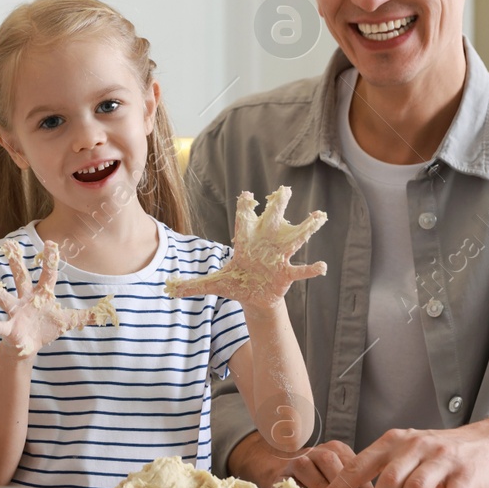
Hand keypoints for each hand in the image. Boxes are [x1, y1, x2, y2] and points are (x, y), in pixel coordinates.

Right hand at [0, 239, 116, 357]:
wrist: (28, 346)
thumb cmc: (45, 329)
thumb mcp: (67, 322)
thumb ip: (85, 316)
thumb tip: (106, 312)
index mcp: (41, 295)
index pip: (48, 274)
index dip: (50, 260)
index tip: (51, 242)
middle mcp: (25, 298)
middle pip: (20, 277)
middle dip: (15, 261)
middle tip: (9, 244)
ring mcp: (15, 311)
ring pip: (3, 296)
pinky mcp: (8, 328)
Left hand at [165, 187, 327, 309]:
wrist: (255, 297)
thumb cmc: (238, 282)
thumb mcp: (214, 284)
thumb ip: (192, 286)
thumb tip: (167, 289)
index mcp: (246, 243)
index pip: (244, 222)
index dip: (245, 208)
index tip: (247, 194)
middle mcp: (265, 245)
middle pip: (272, 221)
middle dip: (278, 206)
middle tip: (285, 190)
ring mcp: (278, 258)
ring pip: (294, 239)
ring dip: (306, 228)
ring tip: (319, 216)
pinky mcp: (286, 274)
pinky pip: (300, 270)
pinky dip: (310, 269)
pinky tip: (321, 266)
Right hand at [227, 432, 362, 487]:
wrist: (284, 476)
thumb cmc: (319, 484)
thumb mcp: (339, 482)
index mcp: (338, 450)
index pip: (353, 463)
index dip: (362, 485)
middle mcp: (318, 451)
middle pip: (329, 460)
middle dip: (340, 484)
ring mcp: (298, 459)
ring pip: (308, 466)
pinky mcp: (282, 472)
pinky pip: (291, 479)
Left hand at [311, 426, 488, 487]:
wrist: (488, 442)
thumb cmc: (442, 452)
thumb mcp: (409, 451)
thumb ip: (386, 469)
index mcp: (395, 441)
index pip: (360, 462)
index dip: (340, 485)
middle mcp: (417, 445)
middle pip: (389, 478)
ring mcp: (443, 459)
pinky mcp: (466, 474)